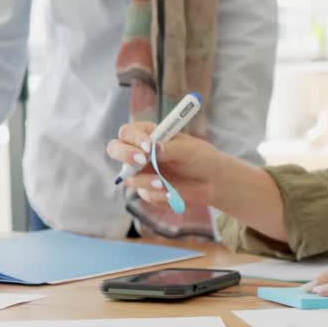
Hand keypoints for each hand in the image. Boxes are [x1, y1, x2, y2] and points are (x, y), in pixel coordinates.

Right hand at [106, 122, 223, 209]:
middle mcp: (140, 151)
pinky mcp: (147, 190)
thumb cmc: (202, 158)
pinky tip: (172, 192)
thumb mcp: (190, 150)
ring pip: (129, 177)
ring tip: (165, 184)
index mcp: (149, 134)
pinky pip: (144, 193)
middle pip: (115, 149)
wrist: (212, 182)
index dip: (133, 139)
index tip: (148, 147)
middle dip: (125, 155)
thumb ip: (171, 148)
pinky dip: (157, 194)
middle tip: (142, 161)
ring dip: (145, 180)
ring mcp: (141, 172)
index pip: (128, 132)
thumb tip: (154, 148)